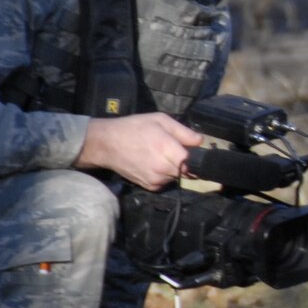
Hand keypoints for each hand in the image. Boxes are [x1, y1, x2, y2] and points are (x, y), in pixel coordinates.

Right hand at [75, 113, 202, 189]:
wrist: (106, 144)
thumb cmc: (134, 128)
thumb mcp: (160, 121)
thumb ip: (183, 132)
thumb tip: (200, 141)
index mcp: (167, 150)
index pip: (194, 161)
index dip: (197, 156)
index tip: (194, 151)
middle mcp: (163, 168)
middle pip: (187, 170)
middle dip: (186, 162)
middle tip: (174, 150)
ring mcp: (156, 180)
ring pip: (177, 177)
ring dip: (175, 168)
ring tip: (161, 155)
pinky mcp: (150, 187)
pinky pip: (166, 182)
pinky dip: (165, 175)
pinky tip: (154, 163)